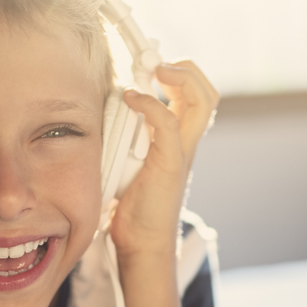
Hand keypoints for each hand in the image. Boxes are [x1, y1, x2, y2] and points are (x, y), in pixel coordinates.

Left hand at [108, 61, 218, 259]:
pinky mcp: (172, 163)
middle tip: (157, 62)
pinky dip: (150, 102)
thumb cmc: (131, 209)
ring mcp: (183, 152)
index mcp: (179, 142)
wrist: (141, 245)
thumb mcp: (126, 165)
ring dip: (179, 76)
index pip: (195, 97)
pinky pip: (168, 122)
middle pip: (208, 92)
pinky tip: (129, 98)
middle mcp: (187, 143)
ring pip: (202, 99)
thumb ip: (123, 141)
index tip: (151, 62)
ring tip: (154, 69)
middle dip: (186, 68)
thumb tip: (99, 116)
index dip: (180, 73)